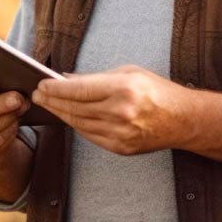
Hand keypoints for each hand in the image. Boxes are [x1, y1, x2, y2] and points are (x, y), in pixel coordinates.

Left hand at [31, 65, 195, 154]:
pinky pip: (90, 135)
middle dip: (52, 101)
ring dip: (60, 114)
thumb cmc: (157, 91)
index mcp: (123, 89)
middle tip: (37, 95)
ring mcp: (120, 133)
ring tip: (48, 105)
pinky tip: (68, 117)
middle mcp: (120, 113)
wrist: (184, 120)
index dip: (56, 88)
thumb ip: (95, 77)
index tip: (41, 84)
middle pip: (74, 108)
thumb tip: (66, 79)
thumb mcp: (128, 73)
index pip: (78, 89)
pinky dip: (76, 125)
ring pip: (79, 124)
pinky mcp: (121, 148)